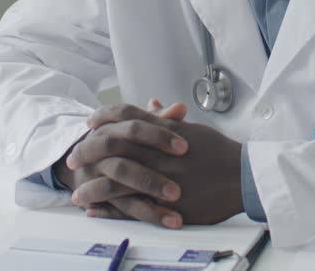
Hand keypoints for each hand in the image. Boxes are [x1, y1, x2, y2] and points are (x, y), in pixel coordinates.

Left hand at [71, 102, 244, 226]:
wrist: (242, 176)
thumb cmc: (220, 152)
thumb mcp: (193, 129)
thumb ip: (167, 119)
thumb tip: (153, 104)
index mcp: (162, 130)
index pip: (124, 117)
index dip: (102, 118)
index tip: (89, 123)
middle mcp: (155, 152)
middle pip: (109, 147)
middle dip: (86, 152)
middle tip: (72, 159)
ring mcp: (157, 177)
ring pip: (112, 180)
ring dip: (91, 187)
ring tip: (77, 195)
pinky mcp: (162, 202)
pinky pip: (128, 207)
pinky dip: (107, 210)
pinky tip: (94, 211)